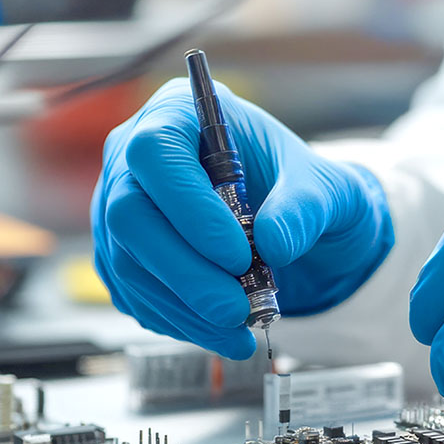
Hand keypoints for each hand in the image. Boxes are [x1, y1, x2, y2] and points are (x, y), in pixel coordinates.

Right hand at [93, 79, 392, 358]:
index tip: (237, 255)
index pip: (157, 153)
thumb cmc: (297, 186)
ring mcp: (118, 206)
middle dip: (185, 272)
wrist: (287, 218)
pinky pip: (133, 292)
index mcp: (178, 113)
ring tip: (237, 330)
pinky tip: (216, 330)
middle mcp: (133, 156)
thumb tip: (275, 244)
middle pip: (130, 214)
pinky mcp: (121, 252)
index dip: (190, 209)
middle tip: (235, 309)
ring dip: (183, 307)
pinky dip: (176, 319)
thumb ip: (306, 208)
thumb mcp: (325, 188)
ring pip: (127, 262)